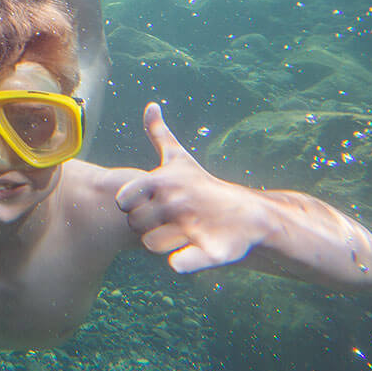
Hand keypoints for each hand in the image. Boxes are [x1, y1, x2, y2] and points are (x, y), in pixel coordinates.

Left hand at [116, 102, 275, 272]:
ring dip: (161, 242)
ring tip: (177, 233)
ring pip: (151, 245)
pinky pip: (180, 264)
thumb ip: (159, 133)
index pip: (124, 197)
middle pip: (135, 224)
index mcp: (164, 181)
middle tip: (163, 220)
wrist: (247, 214)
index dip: (130, 203)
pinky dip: (181, 263)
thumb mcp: (179, 158)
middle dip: (144, 225)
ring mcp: (191, 226)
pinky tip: (187, 254)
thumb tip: (151, 105)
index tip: (145, 202)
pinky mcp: (209, 251)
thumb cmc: (202, 185)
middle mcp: (176, 202)